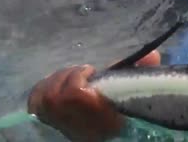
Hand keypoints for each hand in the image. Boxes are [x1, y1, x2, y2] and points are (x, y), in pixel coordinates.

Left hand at [27, 50, 160, 141]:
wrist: (105, 136)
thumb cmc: (124, 114)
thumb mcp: (134, 94)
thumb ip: (140, 74)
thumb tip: (153, 55)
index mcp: (100, 117)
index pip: (74, 95)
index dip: (79, 78)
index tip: (93, 71)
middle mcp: (76, 123)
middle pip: (55, 93)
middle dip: (69, 75)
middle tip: (84, 73)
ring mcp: (60, 125)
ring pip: (44, 96)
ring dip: (57, 80)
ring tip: (72, 78)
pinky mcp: (49, 122)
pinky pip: (35, 102)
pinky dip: (42, 89)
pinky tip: (57, 87)